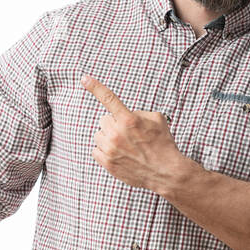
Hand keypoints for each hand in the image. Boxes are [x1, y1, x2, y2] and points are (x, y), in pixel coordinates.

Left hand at [81, 73, 187, 193]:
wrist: (165, 172)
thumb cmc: (163, 143)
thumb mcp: (157, 119)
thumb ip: (137, 112)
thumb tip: (125, 114)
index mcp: (129, 120)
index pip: (109, 98)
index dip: (95, 87)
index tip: (84, 78)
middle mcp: (116, 134)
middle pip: (104, 120)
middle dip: (114, 124)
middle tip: (128, 133)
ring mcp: (110, 150)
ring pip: (99, 135)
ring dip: (108, 137)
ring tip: (125, 145)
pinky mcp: (107, 163)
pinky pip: (96, 150)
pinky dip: (104, 150)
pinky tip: (118, 154)